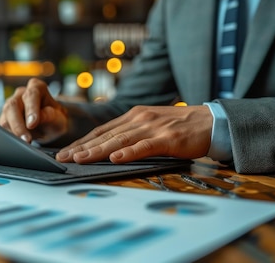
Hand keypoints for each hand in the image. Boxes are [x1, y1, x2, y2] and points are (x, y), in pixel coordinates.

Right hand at [0, 78, 67, 142]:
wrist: (50, 126)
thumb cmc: (55, 119)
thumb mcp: (59, 119)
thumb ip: (51, 116)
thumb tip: (39, 118)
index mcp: (37, 87)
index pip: (31, 94)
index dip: (31, 109)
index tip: (32, 124)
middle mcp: (21, 93)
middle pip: (13, 104)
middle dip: (18, 124)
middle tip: (26, 139)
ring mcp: (11, 104)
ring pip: (6, 115)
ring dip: (14, 130)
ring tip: (26, 142)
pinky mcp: (5, 117)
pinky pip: (4, 125)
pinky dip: (12, 134)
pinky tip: (21, 140)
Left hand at [56, 105, 212, 163]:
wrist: (212, 121)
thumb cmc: (180, 126)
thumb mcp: (151, 125)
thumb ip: (132, 133)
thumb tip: (109, 149)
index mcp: (133, 116)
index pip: (102, 130)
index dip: (82, 141)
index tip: (65, 151)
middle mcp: (139, 119)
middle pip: (105, 135)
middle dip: (82, 147)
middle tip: (63, 157)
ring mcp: (153, 127)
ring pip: (119, 140)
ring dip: (97, 150)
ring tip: (80, 158)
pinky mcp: (167, 137)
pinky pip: (144, 146)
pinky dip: (129, 152)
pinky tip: (115, 158)